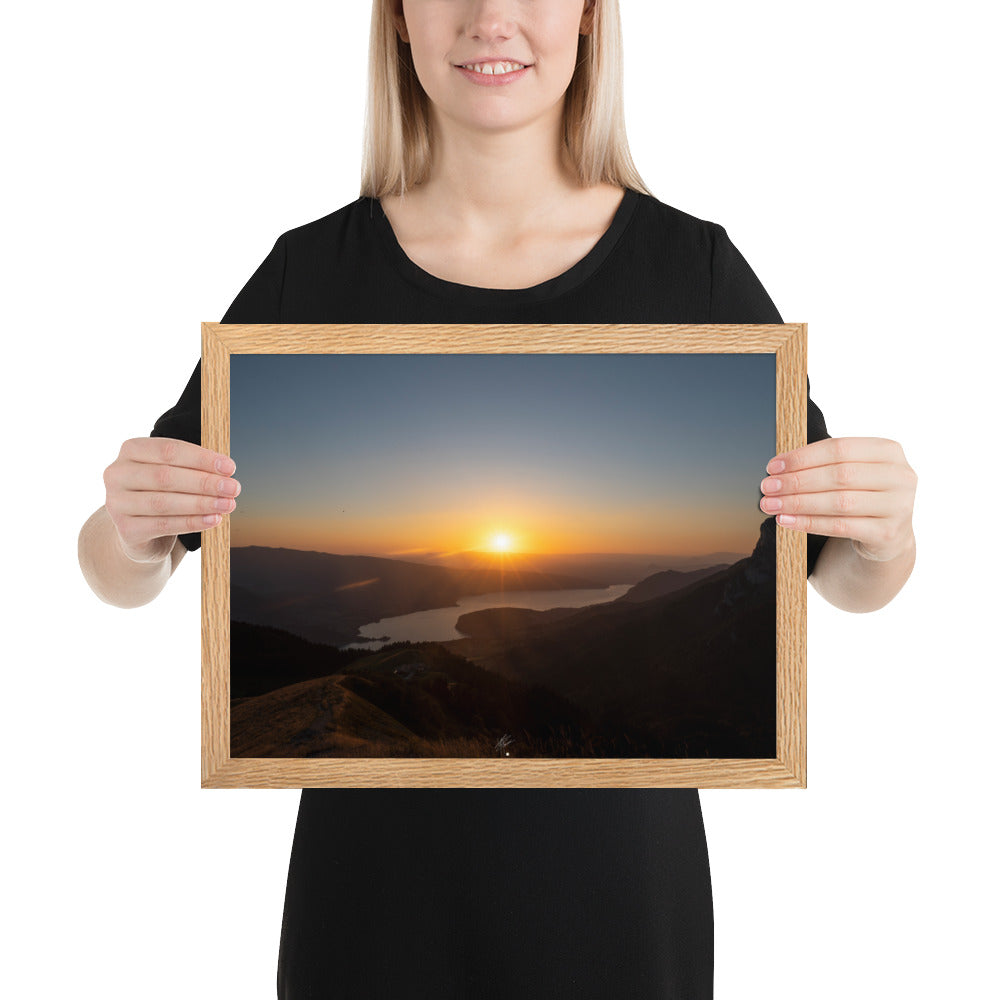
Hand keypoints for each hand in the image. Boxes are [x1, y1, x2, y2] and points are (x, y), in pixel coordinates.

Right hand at [103, 437, 240, 561]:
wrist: (140, 532)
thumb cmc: (162, 493)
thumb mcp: (174, 473)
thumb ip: (193, 467)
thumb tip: (226, 471)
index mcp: (131, 450)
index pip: (169, 450)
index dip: (201, 458)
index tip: (230, 467)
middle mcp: (117, 474)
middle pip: (166, 476)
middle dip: (204, 482)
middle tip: (233, 488)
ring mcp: (117, 503)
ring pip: (164, 502)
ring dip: (201, 503)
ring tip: (227, 504)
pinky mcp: (126, 529)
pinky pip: (164, 525)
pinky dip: (192, 522)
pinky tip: (213, 520)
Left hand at [760, 437, 916, 561]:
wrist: (888, 535)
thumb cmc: (862, 495)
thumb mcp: (853, 472)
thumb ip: (825, 464)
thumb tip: (777, 469)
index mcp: (889, 451)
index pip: (839, 448)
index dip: (803, 457)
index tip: (773, 466)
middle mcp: (900, 476)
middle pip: (839, 475)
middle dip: (797, 481)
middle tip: (767, 487)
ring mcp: (899, 506)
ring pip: (839, 502)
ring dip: (798, 503)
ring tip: (771, 504)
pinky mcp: (888, 533)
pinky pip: (841, 526)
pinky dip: (809, 523)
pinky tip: (786, 521)